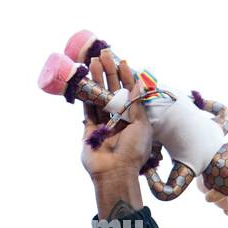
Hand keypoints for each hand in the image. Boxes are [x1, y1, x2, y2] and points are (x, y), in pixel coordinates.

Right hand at [81, 49, 152, 184]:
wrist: (115, 172)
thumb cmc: (133, 151)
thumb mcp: (141, 126)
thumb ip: (136, 105)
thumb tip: (138, 83)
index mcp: (135, 120)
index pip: (130, 93)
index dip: (126, 77)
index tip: (122, 61)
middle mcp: (119, 120)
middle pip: (113, 91)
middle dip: (109, 73)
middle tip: (104, 55)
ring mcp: (104, 123)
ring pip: (100, 97)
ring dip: (97, 79)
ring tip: (93, 62)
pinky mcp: (89, 128)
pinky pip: (88, 108)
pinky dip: (87, 94)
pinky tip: (86, 80)